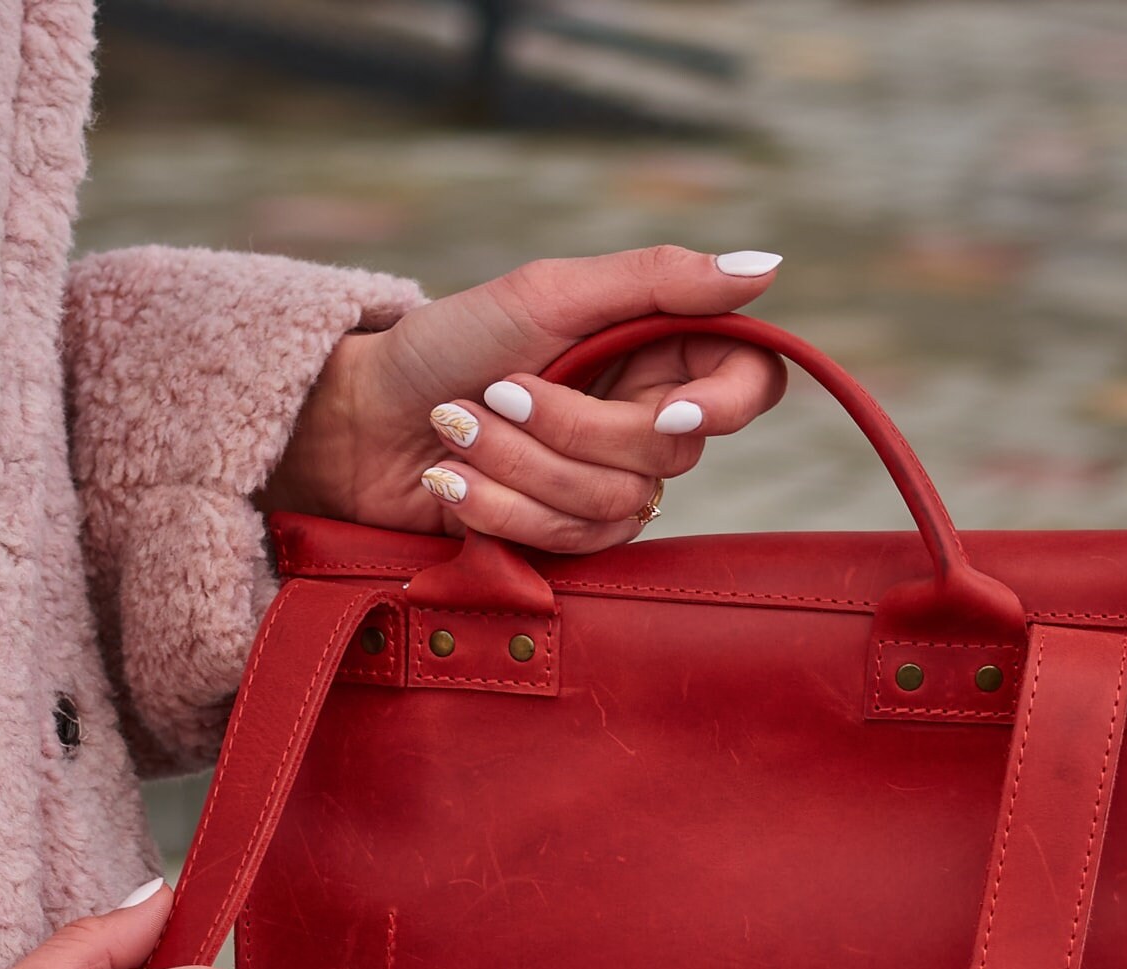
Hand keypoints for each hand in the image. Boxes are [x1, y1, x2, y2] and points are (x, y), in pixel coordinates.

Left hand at [262, 245, 789, 553]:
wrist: (358, 420)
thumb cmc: (447, 345)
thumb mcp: (548, 294)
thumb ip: (656, 281)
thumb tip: (768, 267)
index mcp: (655, 349)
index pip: (749, 382)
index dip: (723, 404)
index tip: (671, 407)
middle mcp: (644, 418)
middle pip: (668, 452)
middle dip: (571, 428)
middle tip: (498, 392)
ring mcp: (605, 483)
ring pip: (613, 503)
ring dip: (518, 464)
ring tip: (456, 428)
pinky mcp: (562, 538)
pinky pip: (568, 542)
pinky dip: (499, 506)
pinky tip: (451, 479)